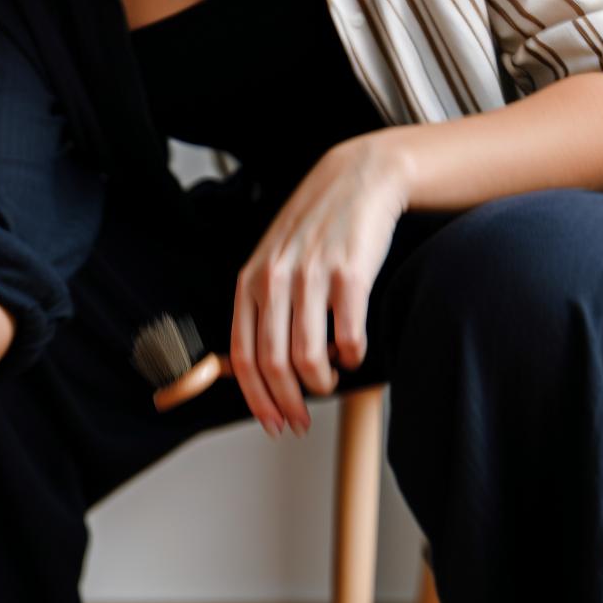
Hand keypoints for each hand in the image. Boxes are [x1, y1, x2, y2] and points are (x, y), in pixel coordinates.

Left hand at [230, 133, 410, 435]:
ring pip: (309, 356)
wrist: (359, 179)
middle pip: (273, 363)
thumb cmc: (316, 228)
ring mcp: (312, 276)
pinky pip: (348, 336)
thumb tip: (251, 367)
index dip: (256, 398)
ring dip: (321, 384)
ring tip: (330, 383)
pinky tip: (353, 354)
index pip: (243, 356)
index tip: (271, 422)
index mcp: (251, 282)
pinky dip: (351, 357)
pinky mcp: (350, 273)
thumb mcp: (274, 262)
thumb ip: (261, 308)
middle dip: (287, 402)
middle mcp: (276, 280)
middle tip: (301, 420)